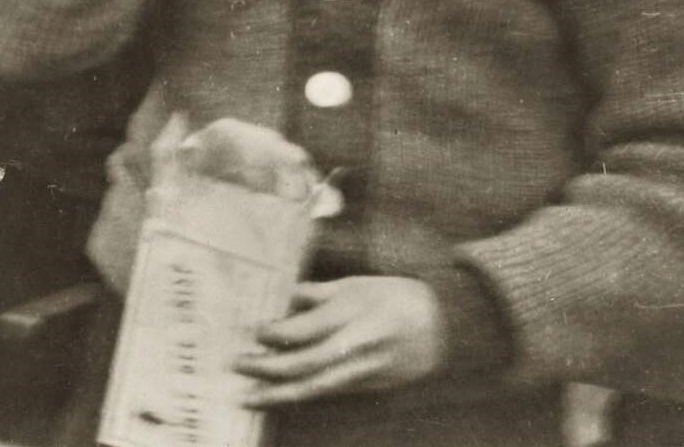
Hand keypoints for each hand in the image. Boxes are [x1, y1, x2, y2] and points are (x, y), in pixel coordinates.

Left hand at [237, 277, 443, 405]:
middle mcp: (359, 344)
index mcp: (356, 311)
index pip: (309, 328)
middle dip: (270, 367)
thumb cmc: (395, 297)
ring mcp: (364, 369)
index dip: (277, 333)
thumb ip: (318, 293)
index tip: (251, 331)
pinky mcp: (368, 386)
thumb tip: (282, 295)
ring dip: (279, 394)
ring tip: (248, 398)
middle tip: (237, 364)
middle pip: (308, 363)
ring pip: (317, 387)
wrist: (446, 328)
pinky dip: (300, 396)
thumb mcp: (358, 285)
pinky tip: (277, 398)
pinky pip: (329, 393)